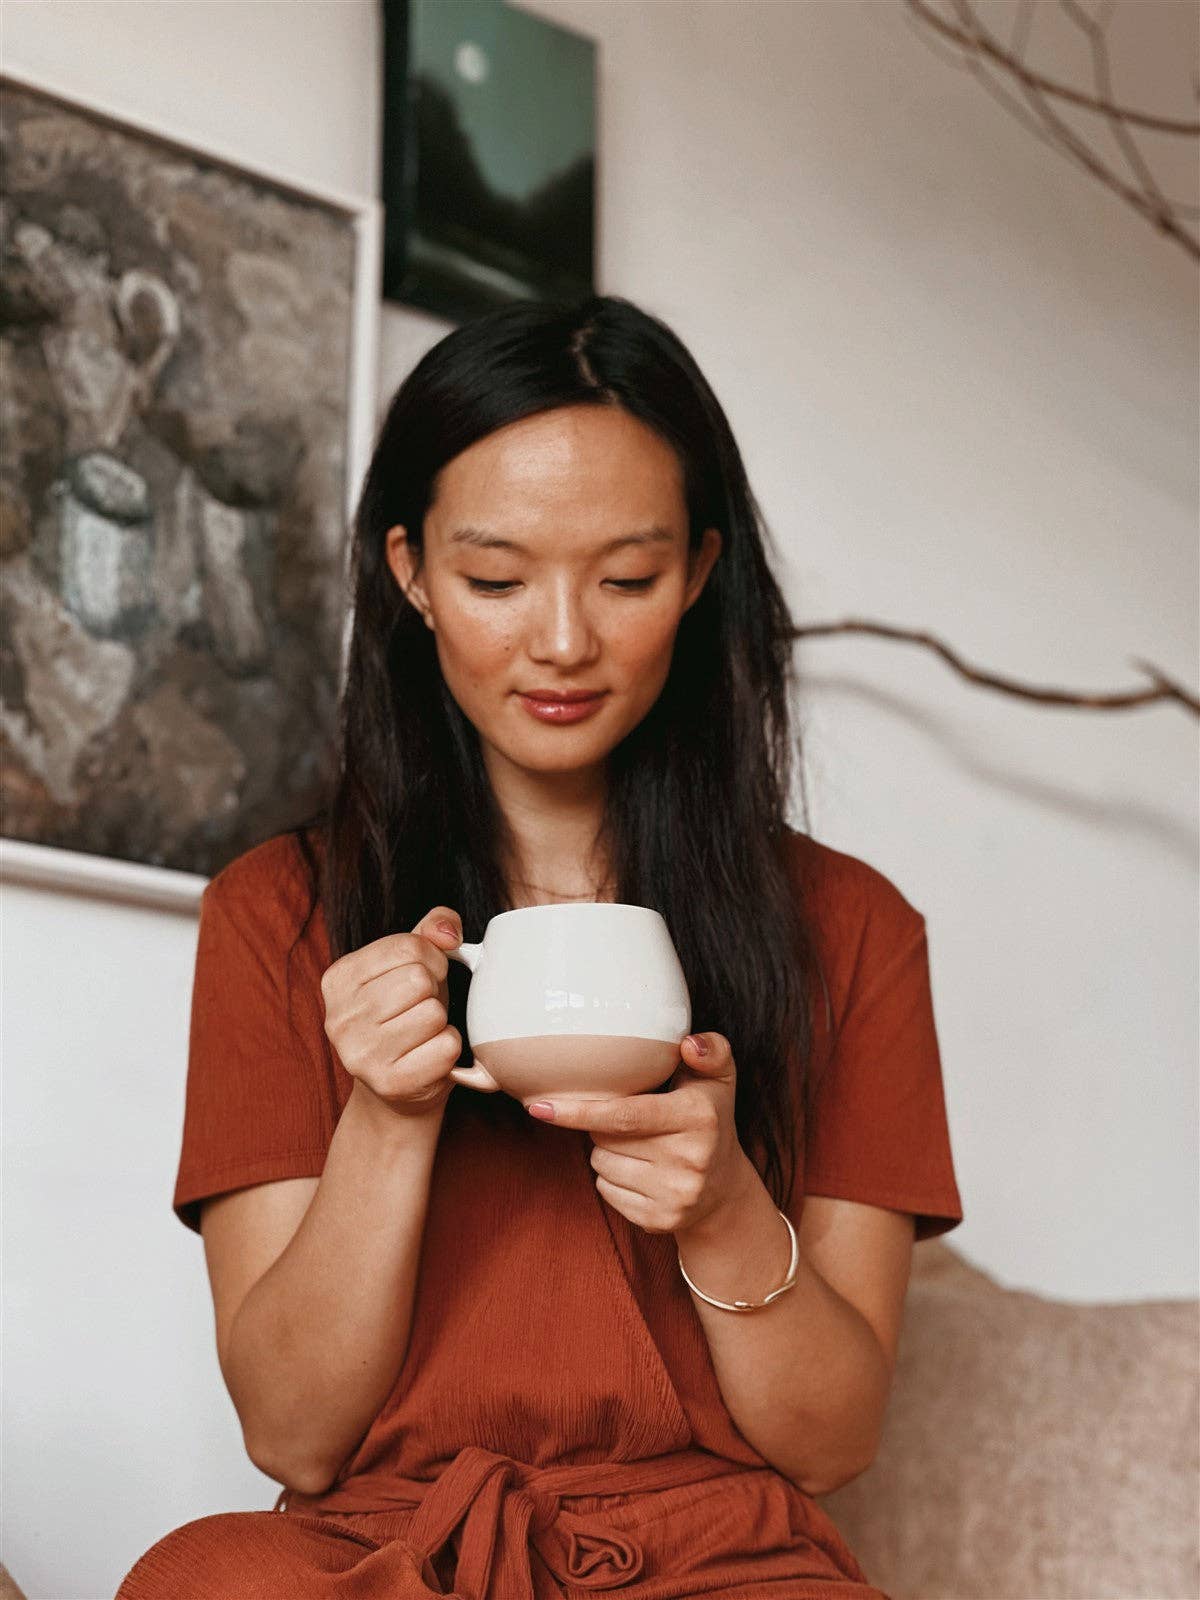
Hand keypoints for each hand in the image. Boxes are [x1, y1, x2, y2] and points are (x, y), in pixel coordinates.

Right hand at [320, 906, 464, 1118]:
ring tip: (422, 1031)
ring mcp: (360, 1055)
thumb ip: (431, 929)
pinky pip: (446, 1047)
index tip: (424, 977)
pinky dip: (448, 1048)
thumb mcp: (412, 963)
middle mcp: (339, 1018)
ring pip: (433, 1013)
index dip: (431, 958)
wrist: (397, 1084)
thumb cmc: (406, 1013)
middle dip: (433, 991)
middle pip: (419, 980)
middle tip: (420, 1008)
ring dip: (440, 1021)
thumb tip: (449, 932)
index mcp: (339, 978)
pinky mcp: (390, 1083)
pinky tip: (428, 1054)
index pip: (408, 947)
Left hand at [527, 1032, 754, 1234]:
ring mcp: (675, 1195)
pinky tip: (641, 1173)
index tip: (538, 1107)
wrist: (724, 1192)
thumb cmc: (708, 1121)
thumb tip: (689, 1043)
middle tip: (630, 1123)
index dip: (579, 1111)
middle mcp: (690, 1158)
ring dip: (606, 1153)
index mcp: (697, 1116)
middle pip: (604, 1139)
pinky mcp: (660, 1221)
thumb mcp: (718, 1080)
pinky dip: (612, 1180)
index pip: (623, 1114)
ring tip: (639, 1148)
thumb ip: (710, 1050)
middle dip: (602, 1126)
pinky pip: (606, 1192)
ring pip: (600, 1166)